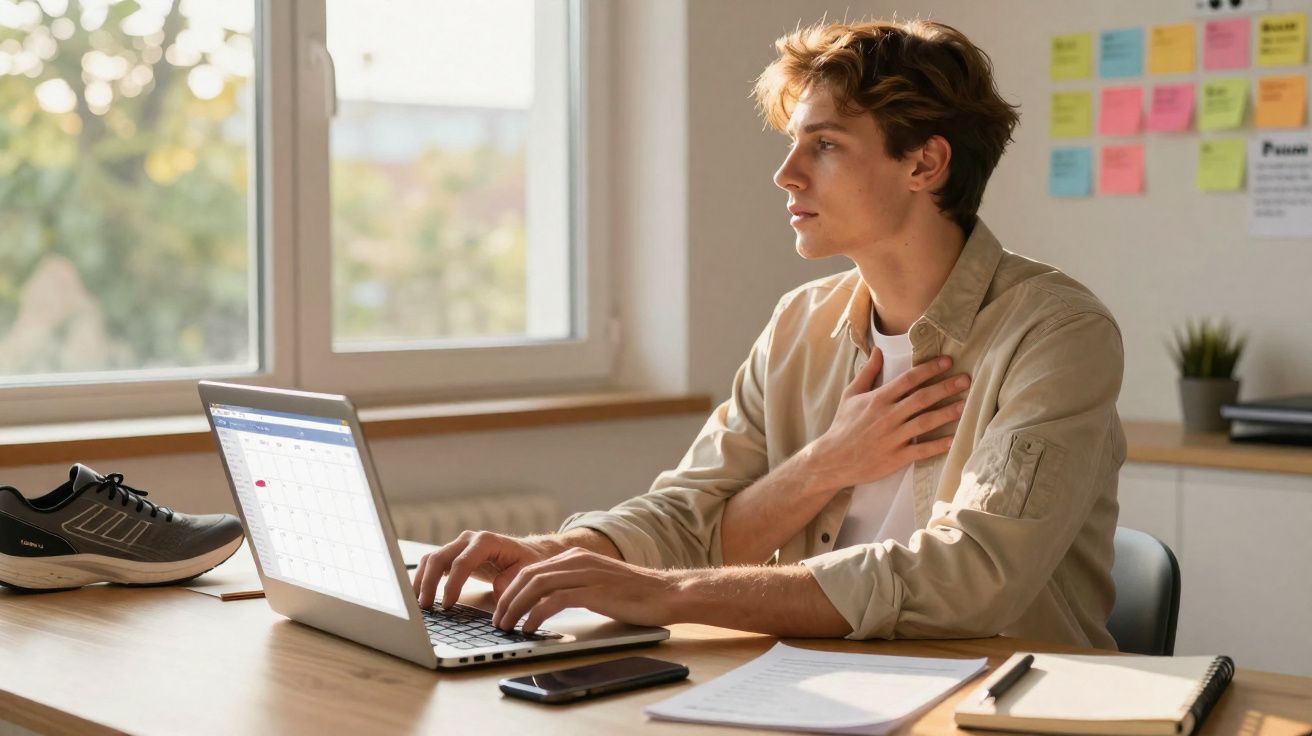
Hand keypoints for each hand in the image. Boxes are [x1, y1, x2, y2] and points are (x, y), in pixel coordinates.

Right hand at [412, 530, 563, 609]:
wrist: (529, 552)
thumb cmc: (528, 562)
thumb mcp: (525, 573)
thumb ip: (510, 584)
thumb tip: (496, 595)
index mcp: (487, 541)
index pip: (462, 562)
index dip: (452, 584)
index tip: (447, 605)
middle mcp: (469, 539)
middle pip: (440, 558)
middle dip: (429, 583)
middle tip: (425, 606)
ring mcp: (460, 544)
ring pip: (432, 559)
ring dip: (422, 580)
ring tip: (419, 603)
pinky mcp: (455, 554)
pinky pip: (433, 563)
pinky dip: (424, 577)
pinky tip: (420, 594)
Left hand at [491, 548, 681, 632]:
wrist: (667, 593)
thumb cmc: (635, 595)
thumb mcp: (597, 585)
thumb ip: (573, 587)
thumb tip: (546, 605)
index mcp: (576, 557)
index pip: (531, 569)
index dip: (511, 589)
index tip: (501, 609)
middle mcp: (577, 560)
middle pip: (527, 576)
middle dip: (507, 599)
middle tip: (497, 621)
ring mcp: (585, 573)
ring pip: (536, 586)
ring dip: (516, 608)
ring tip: (507, 627)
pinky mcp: (593, 590)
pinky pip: (554, 601)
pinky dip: (536, 615)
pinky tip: (530, 628)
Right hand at [809, 351, 969, 488]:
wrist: (833, 459)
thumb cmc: (842, 425)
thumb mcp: (851, 395)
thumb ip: (867, 373)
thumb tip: (878, 350)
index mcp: (878, 399)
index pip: (908, 379)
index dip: (929, 369)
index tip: (947, 361)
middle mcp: (887, 416)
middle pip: (921, 398)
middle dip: (945, 387)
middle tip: (966, 380)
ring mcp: (893, 437)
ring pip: (925, 422)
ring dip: (946, 413)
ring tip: (964, 405)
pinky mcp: (896, 458)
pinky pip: (921, 450)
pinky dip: (937, 445)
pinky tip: (953, 439)